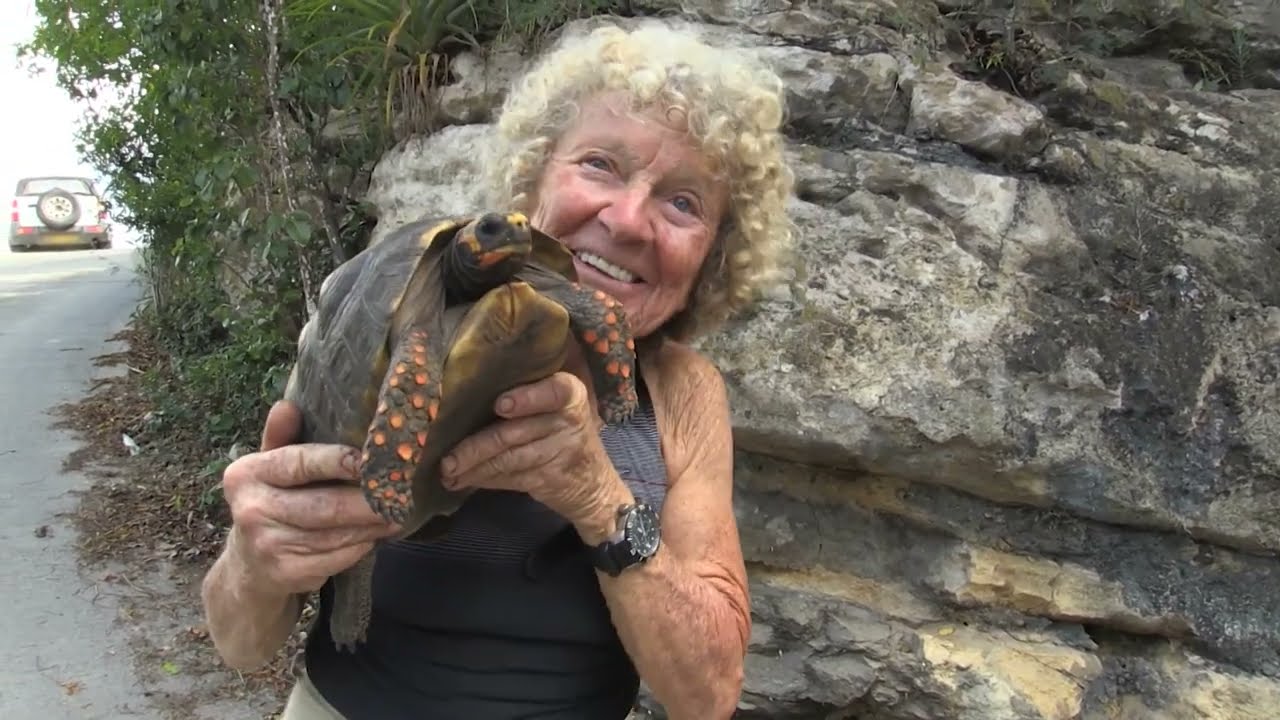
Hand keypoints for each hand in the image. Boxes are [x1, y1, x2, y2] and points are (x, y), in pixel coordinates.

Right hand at [220, 400, 400, 597]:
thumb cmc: (272, 502)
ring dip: (372, 525)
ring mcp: (267, 545)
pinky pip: (337, 557)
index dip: (336, 461)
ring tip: (398, 511)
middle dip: (367, 501)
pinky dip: (362, 546)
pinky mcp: (286, 573)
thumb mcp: (270, 466)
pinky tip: (377, 535)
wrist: (249, 565)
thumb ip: (282, 437)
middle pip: (324, 505)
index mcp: (247, 475)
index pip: (297, 463)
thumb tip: (288, 405)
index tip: (369, 458)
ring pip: (335, 534)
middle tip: (402, 492)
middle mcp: (251, 510)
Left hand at [438, 361, 630, 539]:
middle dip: (476, 446)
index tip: (501, 405)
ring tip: (447, 471)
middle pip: (515, 432)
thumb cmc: (562, 429)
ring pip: (508, 459)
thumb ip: (528, 390)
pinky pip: (510, 478)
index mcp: (570, 393)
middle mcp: (569, 421)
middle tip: (447, 457)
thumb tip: (469, 386)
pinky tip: (463, 480)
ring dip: (473, 467)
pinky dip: (484, 480)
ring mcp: (561, 452)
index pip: (554, 392)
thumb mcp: (558, 404)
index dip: (527, 399)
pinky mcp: (550, 479)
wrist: (593, 482)